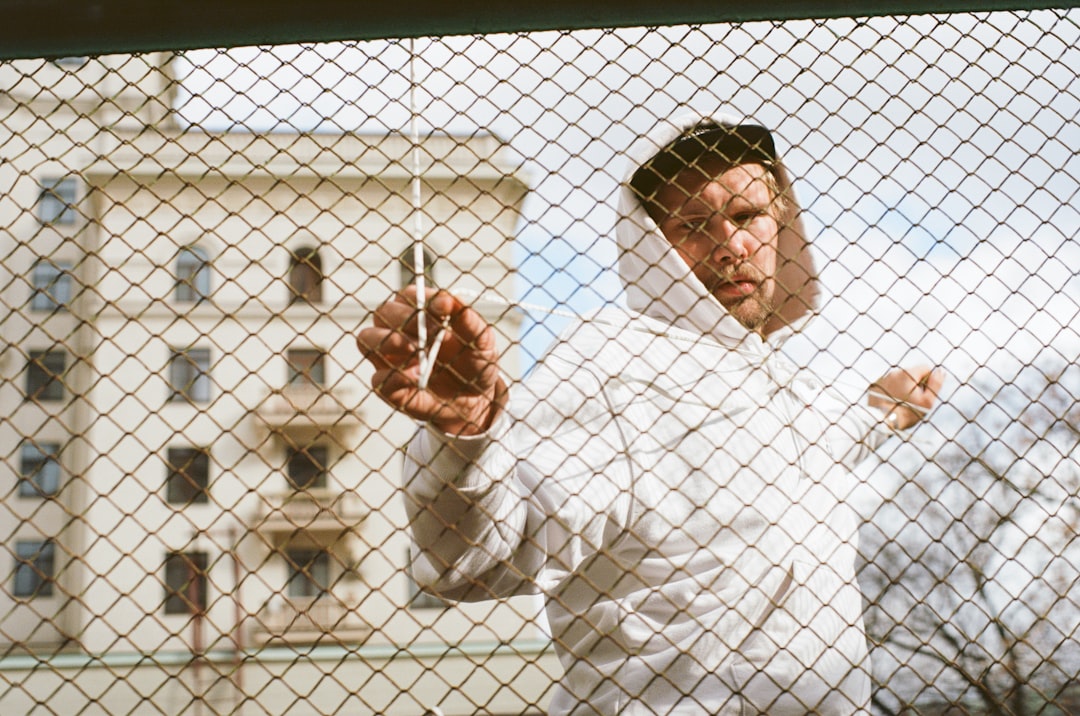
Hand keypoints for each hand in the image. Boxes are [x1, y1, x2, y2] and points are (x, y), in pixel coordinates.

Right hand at [357, 287, 504, 435]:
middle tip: (431, 333)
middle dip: (405, 319)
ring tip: (417, 350)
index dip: (422, 299)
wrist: (477, 399)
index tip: (443, 308)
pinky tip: (418, 376)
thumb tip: (448, 299)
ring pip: (367, 340)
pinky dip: (395, 376)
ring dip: (389, 341)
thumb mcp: (482, 340)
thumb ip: (468, 319)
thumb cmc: (475, 362)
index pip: (408, 295)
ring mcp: (390, 359)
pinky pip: (378, 379)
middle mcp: (398, 331)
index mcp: (419, 313)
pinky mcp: (389, 388)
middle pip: (383, 313)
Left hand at [869, 365, 943, 429]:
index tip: (926, 393)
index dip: (930, 381)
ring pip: (900, 380)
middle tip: (915, 401)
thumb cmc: (907, 413)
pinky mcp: (875, 387)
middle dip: (916, 385)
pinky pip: (889, 386)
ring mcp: (883, 379)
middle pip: (912, 375)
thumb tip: (940, 371)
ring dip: (904, 388)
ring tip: (903, 403)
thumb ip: (936, 384)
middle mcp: (893, 372)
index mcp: (907, 373)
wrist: (881, 422)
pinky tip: (892, 403)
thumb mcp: (927, 401)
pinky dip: (893, 392)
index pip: (925, 368)